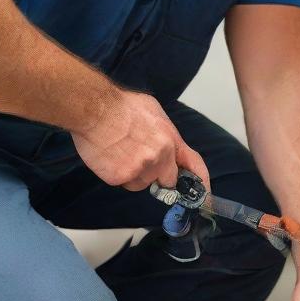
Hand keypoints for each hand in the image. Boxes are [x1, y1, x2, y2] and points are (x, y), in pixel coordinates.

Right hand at [71, 88, 210, 193]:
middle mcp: (159, 157)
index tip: (205, 195)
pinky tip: (110, 156)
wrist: (94, 108)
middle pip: (165, 179)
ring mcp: (140, 169)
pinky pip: (123, 183)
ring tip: (120, 152)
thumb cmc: (120, 105)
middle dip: (155, 173)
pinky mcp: (121, 177)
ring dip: (133, 174)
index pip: (193, 164)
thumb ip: (164, 133)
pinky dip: (116, 174)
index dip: (201, 182)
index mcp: (169, 140)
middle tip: (139, 158)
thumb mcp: (153, 111)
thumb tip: (166, 143)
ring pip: (141, 183)